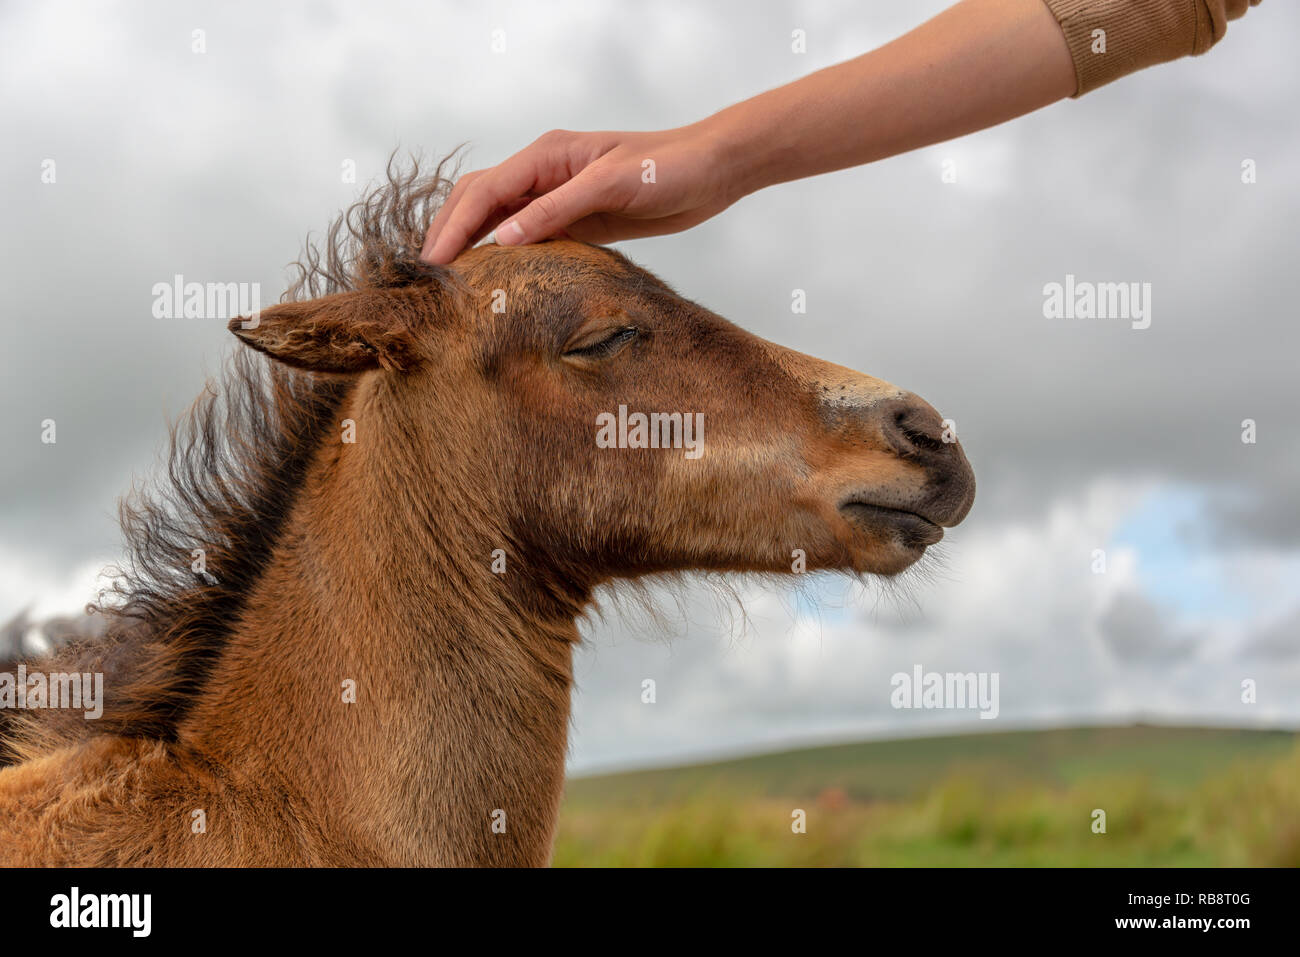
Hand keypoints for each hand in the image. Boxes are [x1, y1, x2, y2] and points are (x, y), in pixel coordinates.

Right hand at [420, 125, 740, 263]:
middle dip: (449, 233)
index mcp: (546, 155)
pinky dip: (505, 254)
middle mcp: (544, 173)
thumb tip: (502, 239)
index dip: (453, 227)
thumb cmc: (667, 168)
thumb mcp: (609, 186)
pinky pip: (529, 236)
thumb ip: (556, 211)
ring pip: (498, 219)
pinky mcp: (576, 218)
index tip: (432, 263)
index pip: (483, 191)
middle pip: (478, 200)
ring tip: (448, 281)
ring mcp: (558, 196)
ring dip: (471, 244)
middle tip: (426, 276)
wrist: (711, 171)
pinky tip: (495, 279)